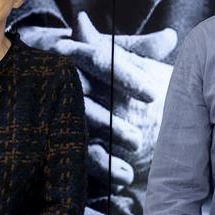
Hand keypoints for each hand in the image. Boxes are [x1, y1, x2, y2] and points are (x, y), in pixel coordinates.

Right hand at [20, 13, 175, 213]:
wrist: (42, 75)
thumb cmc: (90, 61)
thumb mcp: (113, 51)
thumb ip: (142, 48)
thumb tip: (171, 36)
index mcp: (76, 53)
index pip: (102, 63)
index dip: (128, 79)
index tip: (153, 95)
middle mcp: (63, 81)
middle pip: (87, 103)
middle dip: (113, 123)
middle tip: (139, 139)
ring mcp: (56, 109)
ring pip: (79, 131)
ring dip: (105, 150)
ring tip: (131, 166)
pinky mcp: (56, 134)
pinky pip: (75, 153)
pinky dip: (101, 168)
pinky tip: (124, 178)